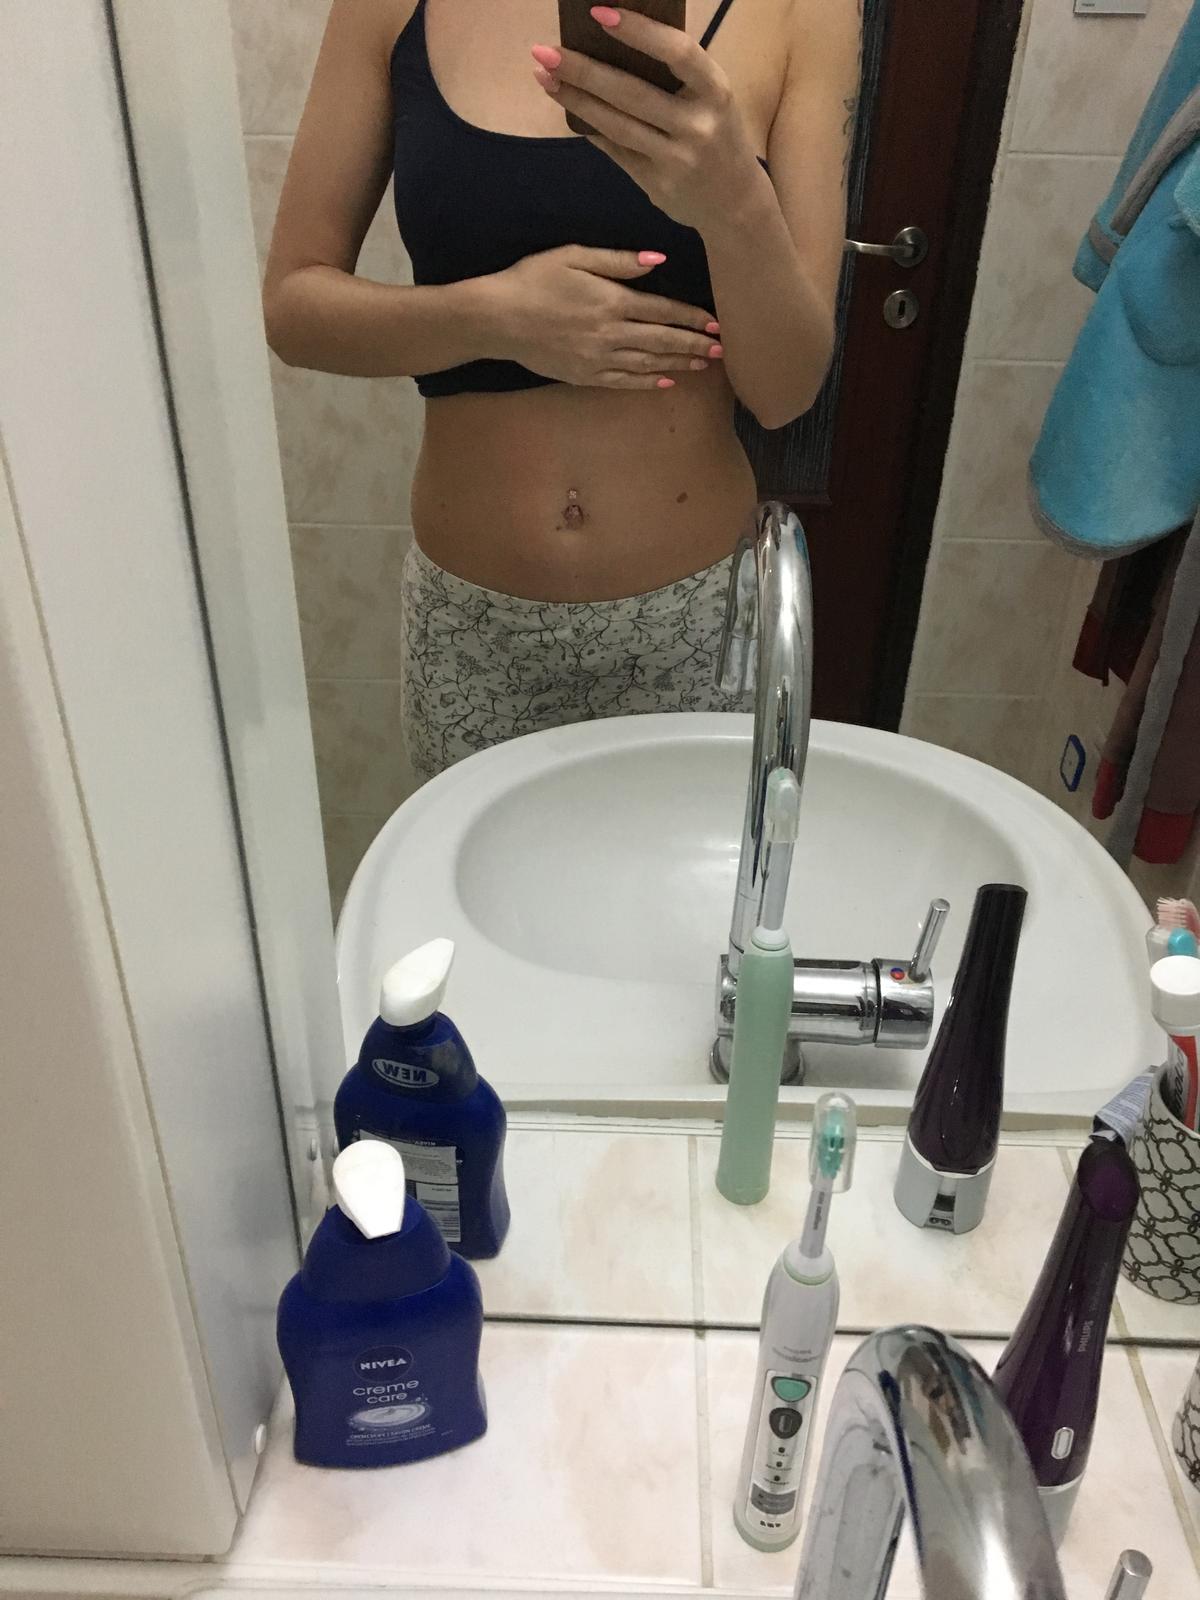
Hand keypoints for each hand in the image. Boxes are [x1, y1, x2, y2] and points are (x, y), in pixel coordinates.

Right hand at [487, 244, 722, 389]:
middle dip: (694, 346)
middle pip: (662, 341)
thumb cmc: (533, 279)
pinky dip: (647, 382)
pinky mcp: (584, 376)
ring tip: (702, 366)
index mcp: (612, 301)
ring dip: (677, 364)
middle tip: (721, 351)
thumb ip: (619, 261)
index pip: (663, 311)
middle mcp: (610, 334)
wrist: (497, 319)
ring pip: (648, 364)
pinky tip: (665, 381)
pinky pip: (624, 381)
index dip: (692, 318)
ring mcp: (598, 359)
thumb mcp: (575, 256)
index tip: (715, 324)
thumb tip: (659, 260)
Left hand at [531, 6, 762, 234]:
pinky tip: (570, 109)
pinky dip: (591, 128)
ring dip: (576, 100)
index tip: (599, 13)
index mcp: (716, 91)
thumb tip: (613, 45)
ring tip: (545, 78)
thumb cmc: (717, 135)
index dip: (638, 30)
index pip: (677, 52)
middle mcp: (698, 126)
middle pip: (631, 92)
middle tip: (545, 52)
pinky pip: (616, 150)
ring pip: (616, 125)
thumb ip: (675, 77)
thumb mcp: (710, 100)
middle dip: (583, 70)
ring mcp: (677, 159)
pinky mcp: (658, 184)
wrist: (736, 204)